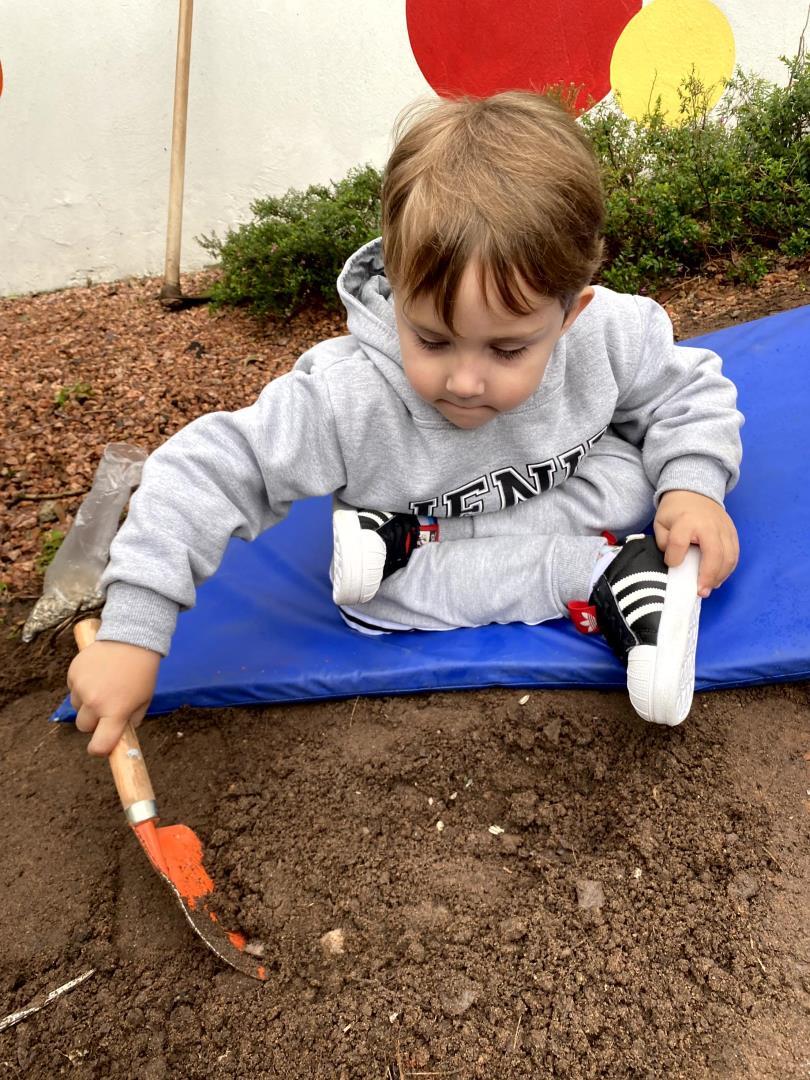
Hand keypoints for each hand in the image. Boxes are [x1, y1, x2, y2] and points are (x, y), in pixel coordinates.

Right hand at [67, 640, 160, 756]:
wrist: (131, 638)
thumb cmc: (142, 671)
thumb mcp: (144, 699)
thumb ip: (131, 720)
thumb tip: (119, 734)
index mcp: (115, 711)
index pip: (100, 745)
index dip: (99, 749)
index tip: (100, 747)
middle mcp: (95, 702)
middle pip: (83, 726)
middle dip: (94, 722)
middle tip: (107, 707)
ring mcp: (81, 687)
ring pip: (77, 707)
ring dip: (87, 703)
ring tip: (104, 685)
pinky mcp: (73, 674)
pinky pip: (73, 689)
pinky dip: (82, 686)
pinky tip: (98, 674)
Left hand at [654, 490, 738, 598]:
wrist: (695, 491)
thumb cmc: (676, 510)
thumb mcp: (661, 522)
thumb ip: (664, 542)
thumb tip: (674, 560)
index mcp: (687, 521)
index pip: (679, 543)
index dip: (674, 558)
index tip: (672, 564)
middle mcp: (709, 525)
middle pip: (714, 554)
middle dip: (708, 576)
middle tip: (700, 592)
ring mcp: (724, 529)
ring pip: (729, 556)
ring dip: (720, 576)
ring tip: (709, 587)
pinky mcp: (733, 532)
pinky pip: (735, 554)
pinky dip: (728, 569)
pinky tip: (718, 578)